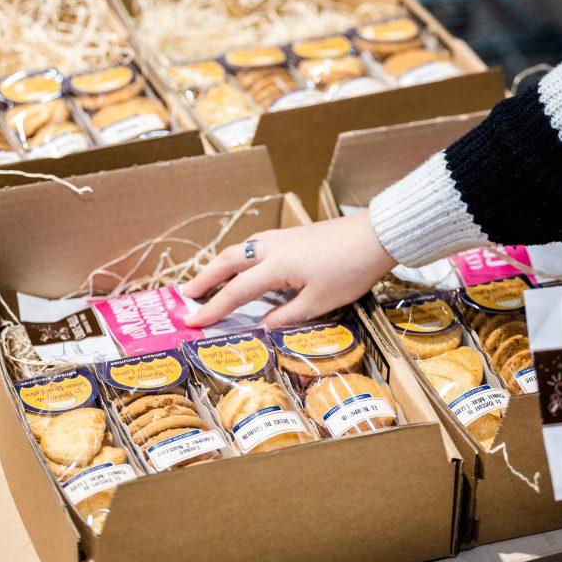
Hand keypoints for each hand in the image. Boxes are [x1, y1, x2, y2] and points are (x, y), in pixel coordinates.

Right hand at [182, 211, 396, 328]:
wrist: (375, 236)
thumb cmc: (349, 270)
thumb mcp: (319, 303)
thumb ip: (286, 317)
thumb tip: (260, 327)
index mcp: (275, 266)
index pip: (236, 292)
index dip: (212, 309)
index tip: (190, 322)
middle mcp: (272, 248)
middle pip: (228, 261)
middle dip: (205, 279)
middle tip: (185, 296)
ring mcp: (282, 237)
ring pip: (242, 249)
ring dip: (222, 265)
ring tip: (210, 280)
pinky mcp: (294, 234)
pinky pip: (256, 245)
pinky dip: (242, 256)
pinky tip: (247, 264)